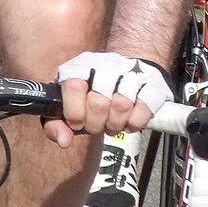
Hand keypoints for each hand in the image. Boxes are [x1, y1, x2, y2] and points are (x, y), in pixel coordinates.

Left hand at [47, 50, 172, 148]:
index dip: (74, 111)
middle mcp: (105, 65)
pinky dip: (135, 123)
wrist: (128, 68)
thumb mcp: (68, 103)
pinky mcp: (151, 83)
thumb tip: (63, 141)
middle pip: (98, 103)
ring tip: (112, 123)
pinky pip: (143, 111)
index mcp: (81, 67)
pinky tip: (129, 120)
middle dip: (96, 124)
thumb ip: (56, 123)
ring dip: (115, 124)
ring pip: (121, 106)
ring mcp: (130, 72)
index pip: (74, 86)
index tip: (77, 122)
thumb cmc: (93, 92)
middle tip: (97, 124)